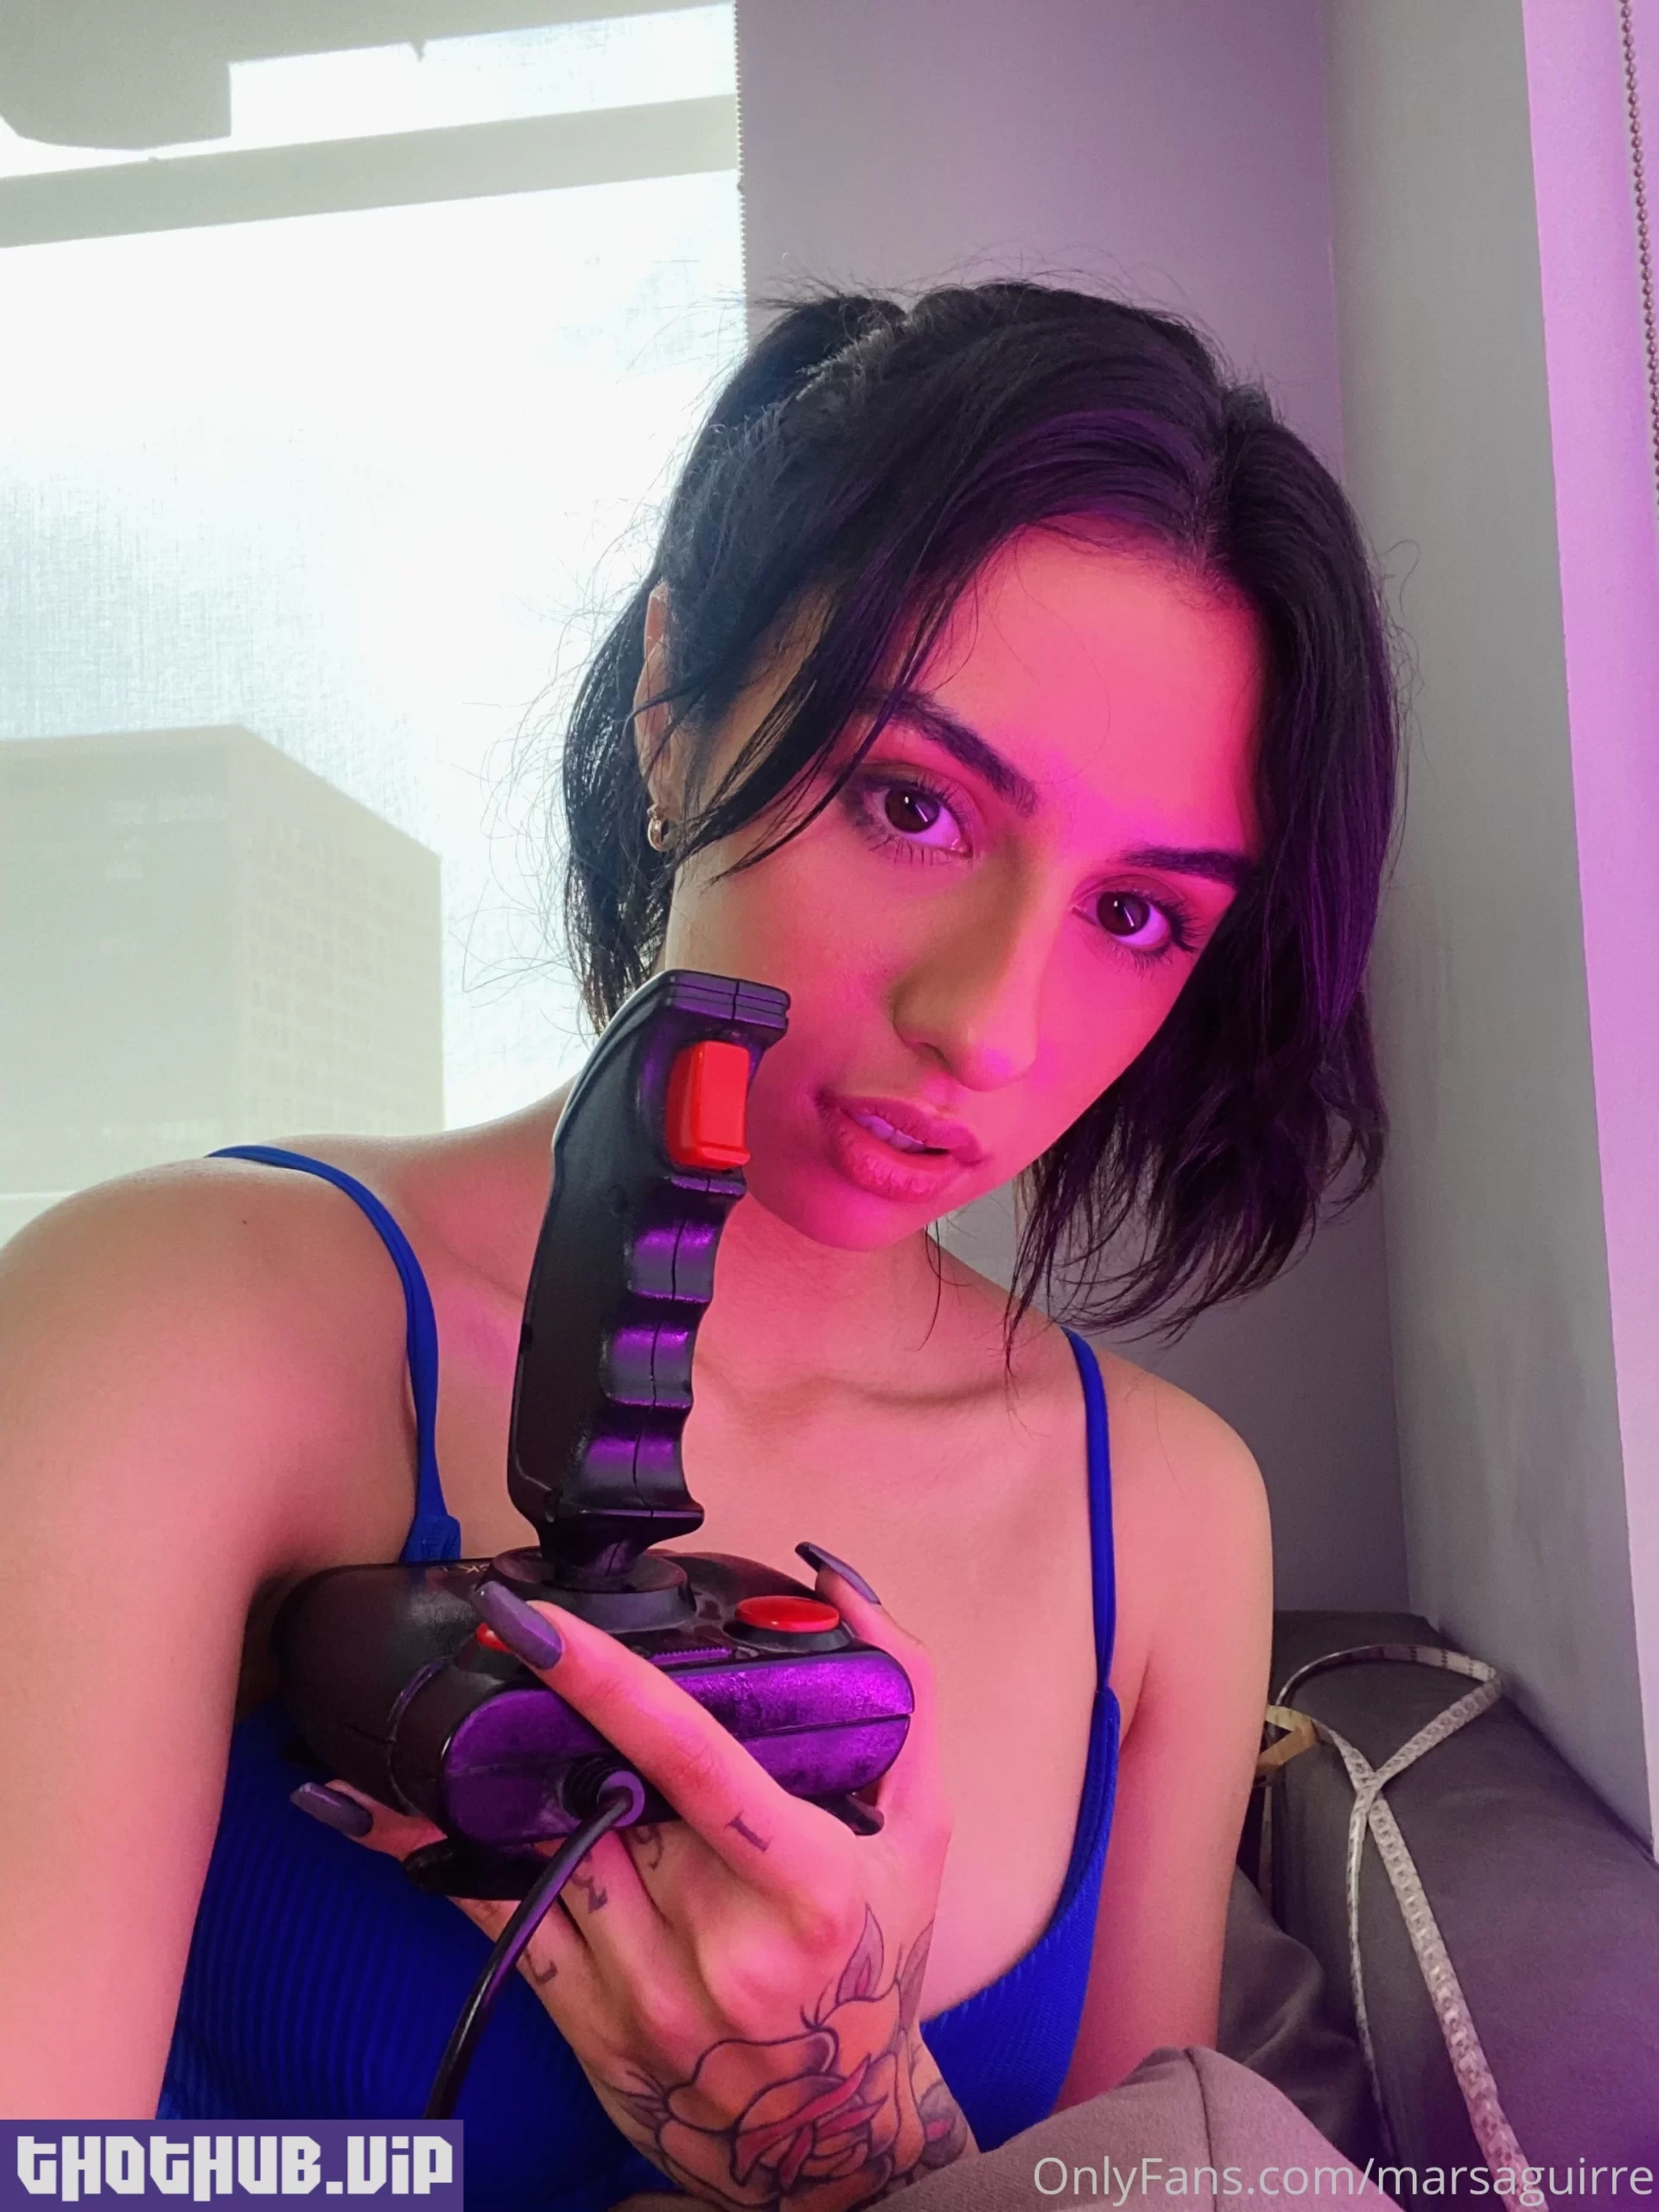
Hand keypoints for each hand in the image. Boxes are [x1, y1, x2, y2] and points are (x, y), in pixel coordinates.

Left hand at [316, 1561, 974, 2210]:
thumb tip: (830, 1575)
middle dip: (556, 1716)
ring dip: (492, 1775)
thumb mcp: (919, 1832)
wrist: (834, 2140)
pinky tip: (372, 1805)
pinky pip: (493, 1918)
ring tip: (446, 1698)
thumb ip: (901, 1696)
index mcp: (804, 1883)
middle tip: (500, 1633)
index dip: (604, 1680)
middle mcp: (719, 1946)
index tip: (532, 1620)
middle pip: (606, 1793)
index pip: (688, 1759)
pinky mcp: (586, 2025)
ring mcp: (647, 1995)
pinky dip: (436, 1853)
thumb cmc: (874, 1962)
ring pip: (540, 1849)